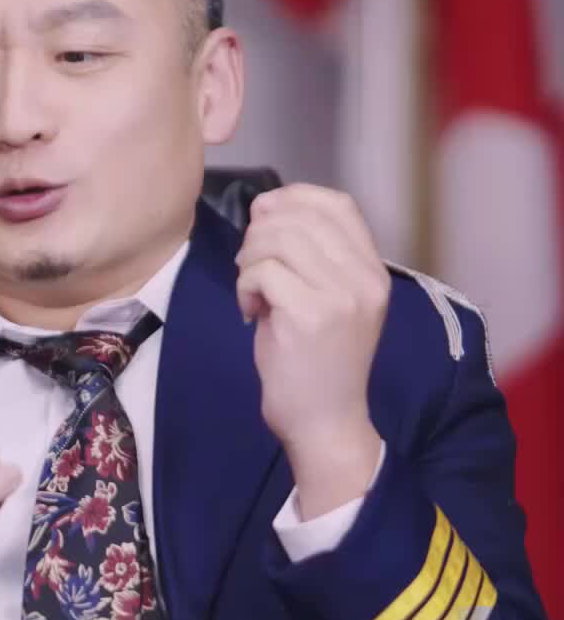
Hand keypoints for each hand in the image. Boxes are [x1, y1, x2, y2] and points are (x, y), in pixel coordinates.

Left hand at [235, 185, 387, 517]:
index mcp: (374, 271)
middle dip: (260, 234)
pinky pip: (262, 271)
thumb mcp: (330, 300)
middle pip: (300, 217)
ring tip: (252, 291)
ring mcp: (341, 296)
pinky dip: (245, 286)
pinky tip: (250, 312)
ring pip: (277, 239)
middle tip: (251, 269)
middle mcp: (365, 279)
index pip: (338, 203)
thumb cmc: (318, 363)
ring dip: (249, 261)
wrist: (325, 422)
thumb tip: (268, 206)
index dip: (295, 197)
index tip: (266, 218)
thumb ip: (312, 255)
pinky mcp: (311, 315)